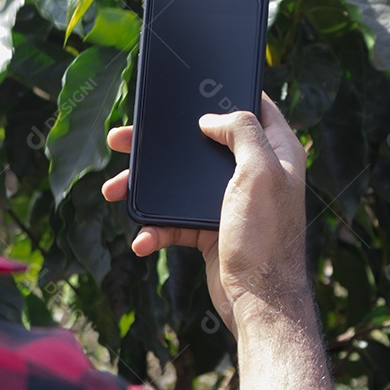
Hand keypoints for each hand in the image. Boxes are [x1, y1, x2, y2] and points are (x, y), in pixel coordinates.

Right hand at [102, 93, 309, 332]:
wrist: (259, 302)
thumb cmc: (265, 237)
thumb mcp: (260, 172)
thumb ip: (241, 132)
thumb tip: (211, 118)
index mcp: (276, 152)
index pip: (254, 108)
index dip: (225, 94)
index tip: (193, 87)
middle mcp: (254, 174)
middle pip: (200, 146)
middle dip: (160, 146)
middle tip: (122, 138)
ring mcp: (230, 202)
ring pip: (179, 184)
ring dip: (144, 189)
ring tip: (112, 190)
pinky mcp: (211, 229)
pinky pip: (174, 221)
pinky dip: (155, 229)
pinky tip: (142, 239)